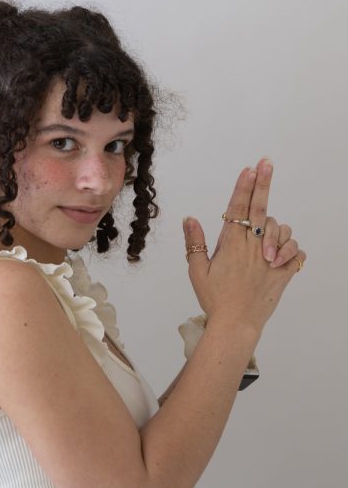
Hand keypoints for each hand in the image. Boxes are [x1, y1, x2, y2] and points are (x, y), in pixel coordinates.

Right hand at [184, 158, 303, 331]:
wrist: (236, 324)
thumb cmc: (214, 299)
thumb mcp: (196, 271)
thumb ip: (195, 242)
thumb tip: (190, 218)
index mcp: (231, 245)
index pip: (237, 209)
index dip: (243, 187)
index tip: (249, 168)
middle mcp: (252, 247)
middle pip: (259, 209)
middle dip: (262, 184)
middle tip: (266, 163)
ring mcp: (270, 258)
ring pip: (280, 229)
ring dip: (274, 229)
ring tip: (265, 241)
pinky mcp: (284, 271)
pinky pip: (296, 251)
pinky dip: (291, 248)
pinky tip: (280, 254)